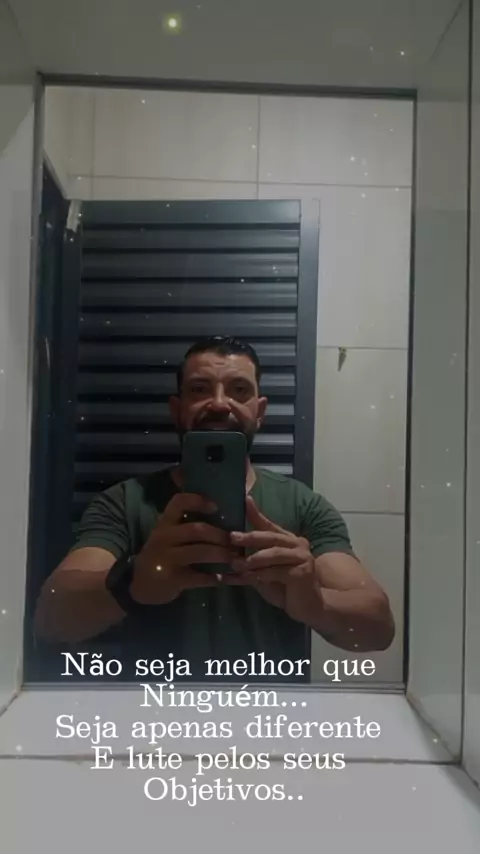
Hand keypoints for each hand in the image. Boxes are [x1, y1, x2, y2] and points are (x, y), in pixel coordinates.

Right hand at [130, 493, 232, 604]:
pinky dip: (214, 578)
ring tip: (234, 558)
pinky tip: (223, 578)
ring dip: (221, 555)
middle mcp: (165, 537)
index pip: (179, 502)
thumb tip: (220, 517)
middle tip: (235, 540)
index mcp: (165, 523)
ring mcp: (168, 558)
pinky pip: (199, 577)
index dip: (198, 501)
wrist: (137, 583)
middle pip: (197, 529)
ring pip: (201, 552)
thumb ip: (185, 526)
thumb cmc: (160, 554)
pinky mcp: (173, 579)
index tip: (216, 507)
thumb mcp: (167, 536)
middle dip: (220, 535)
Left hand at [226, 497, 319, 618]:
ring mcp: (302, 557)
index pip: (270, 525)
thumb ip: (254, 559)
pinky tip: (243, 580)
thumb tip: (231, 549)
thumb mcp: (266, 570)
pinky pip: (274, 572)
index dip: (257, 513)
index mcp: (289, 540)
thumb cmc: (286, 588)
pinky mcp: (302, 573)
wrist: (310, 607)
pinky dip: (256, 576)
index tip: (245, 500)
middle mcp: (298, 544)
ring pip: (272, 554)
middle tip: (232, 537)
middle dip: (249, 537)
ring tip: (234, 564)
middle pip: (270, 537)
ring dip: (251, 560)